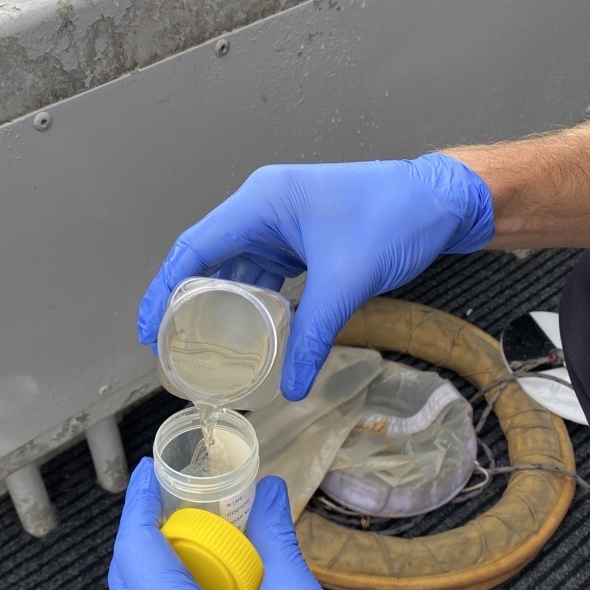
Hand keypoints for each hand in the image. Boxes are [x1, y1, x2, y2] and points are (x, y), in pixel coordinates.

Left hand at [109, 459, 434, 589]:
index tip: (151, 469)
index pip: (137, 552)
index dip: (139, 504)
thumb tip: (266, 489)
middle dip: (144, 530)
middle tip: (173, 493)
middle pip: (128, 579)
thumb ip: (273, 536)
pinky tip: (203, 573)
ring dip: (157, 563)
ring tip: (189, 525)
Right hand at [137, 153, 492, 398]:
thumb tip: (293, 387)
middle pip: (208, 257)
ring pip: (236, 267)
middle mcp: (263, 208)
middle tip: (169, 345)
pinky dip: (253, 300)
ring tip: (201, 345)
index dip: (164, 289)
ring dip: (220, 303)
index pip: (196, 247)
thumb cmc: (393, 219)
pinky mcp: (300, 238)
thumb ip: (314, 335)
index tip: (148, 329)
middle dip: (185, 301)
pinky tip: (248, 331)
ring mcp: (281, 223)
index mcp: (262, 202)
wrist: (440, 202)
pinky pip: (264, 271)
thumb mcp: (346, 281)